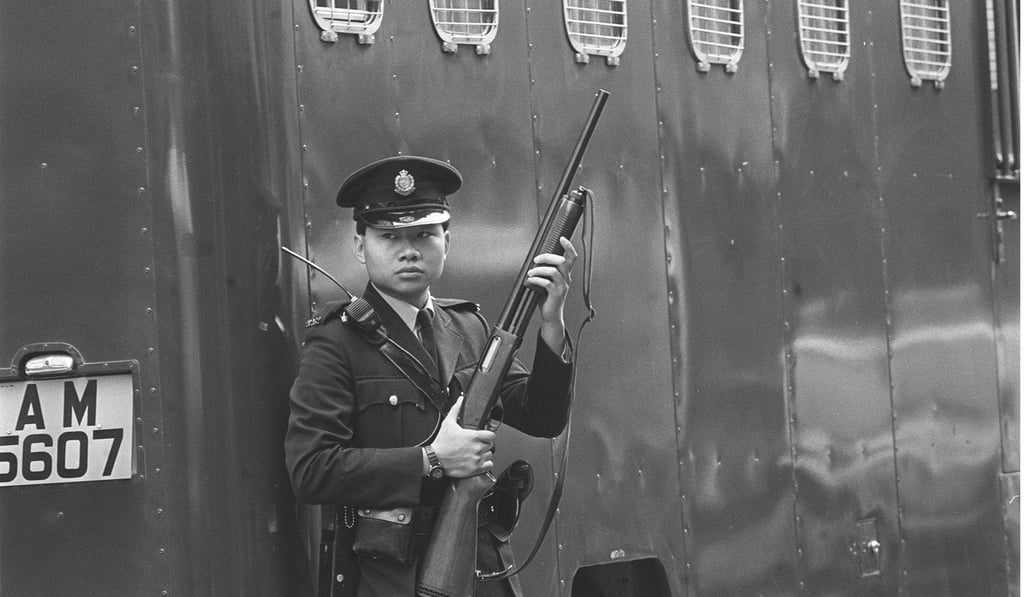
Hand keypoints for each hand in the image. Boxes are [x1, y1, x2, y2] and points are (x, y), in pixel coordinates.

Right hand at [430, 396, 495, 477]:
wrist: (435, 459)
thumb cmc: (441, 442)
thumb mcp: (448, 423)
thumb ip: (456, 409)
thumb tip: (460, 400)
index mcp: (474, 436)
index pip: (491, 435)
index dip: (488, 435)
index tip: (483, 437)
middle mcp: (478, 447)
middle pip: (490, 445)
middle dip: (484, 444)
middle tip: (475, 445)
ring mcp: (477, 459)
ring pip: (489, 455)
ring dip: (484, 454)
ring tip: (474, 453)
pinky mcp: (475, 469)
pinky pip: (489, 465)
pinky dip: (485, 464)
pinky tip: (477, 461)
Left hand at [526, 237, 577, 351]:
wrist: (550, 315)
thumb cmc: (547, 298)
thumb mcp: (548, 281)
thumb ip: (545, 271)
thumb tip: (535, 260)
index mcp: (565, 274)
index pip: (572, 257)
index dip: (568, 246)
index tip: (562, 238)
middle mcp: (566, 279)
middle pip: (561, 261)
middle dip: (547, 257)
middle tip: (536, 260)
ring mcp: (562, 287)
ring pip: (554, 271)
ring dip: (539, 270)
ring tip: (530, 273)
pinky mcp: (556, 294)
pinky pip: (547, 283)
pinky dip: (536, 280)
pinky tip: (530, 280)